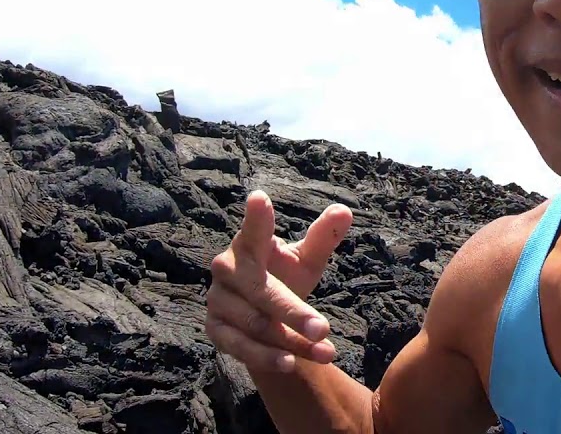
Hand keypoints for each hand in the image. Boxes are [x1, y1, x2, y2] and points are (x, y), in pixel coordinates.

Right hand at [206, 189, 352, 372]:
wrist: (260, 315)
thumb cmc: (284, 276)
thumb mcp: (305, 259)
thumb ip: (322, 238)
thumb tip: (345, 211)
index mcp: (248, 244)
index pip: (253, 230)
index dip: (256, 218)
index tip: (259, 198)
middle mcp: (227, 269)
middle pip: (262, 291)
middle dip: (294, 312)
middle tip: (324, 327)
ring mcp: (218, 300)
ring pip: (257, 324)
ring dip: (292, 341)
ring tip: (326, 351)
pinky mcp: (215, 329)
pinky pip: (242, 347)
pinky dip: (268, 357)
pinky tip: (292, 363)